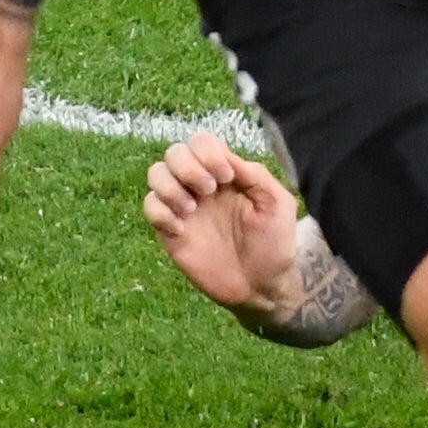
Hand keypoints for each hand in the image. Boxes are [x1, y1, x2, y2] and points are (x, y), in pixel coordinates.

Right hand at [142, 130, 304, 316]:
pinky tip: (181, 228)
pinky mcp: (170, 231)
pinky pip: (149, 206)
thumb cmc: (274, 243)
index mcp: (227, 174)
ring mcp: (183, 207)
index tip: (226, 177)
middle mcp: (201, 186)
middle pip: (174, 152)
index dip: (208, 152)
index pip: (202, 142)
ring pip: (155, 174)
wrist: (260, 286)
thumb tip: (226, 157)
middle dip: (187, 166)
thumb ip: (255, 175)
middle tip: (209, 191)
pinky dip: (160, 212)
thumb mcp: (277, 204)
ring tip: (192, 209)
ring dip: (170, 186)